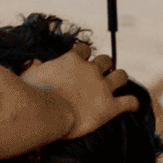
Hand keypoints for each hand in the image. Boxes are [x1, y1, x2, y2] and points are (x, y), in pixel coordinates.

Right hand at [21, 42, 137, 139]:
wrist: (46, 113)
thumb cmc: (32, 95)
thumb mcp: (29, 75)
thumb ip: (35, 67)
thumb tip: (35, 64)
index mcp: (72, 59)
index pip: (85, 49)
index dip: (85, 55)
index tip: (82, 62)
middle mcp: (90, 69)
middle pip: (107, 60)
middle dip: (105, 66)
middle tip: (99, 76)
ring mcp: (102, 87)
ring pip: (121, 75)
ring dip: (120, 79)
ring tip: (117, 85)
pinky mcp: (110, 107)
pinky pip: (130, 102)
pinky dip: (133, 103)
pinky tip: (133, 105)